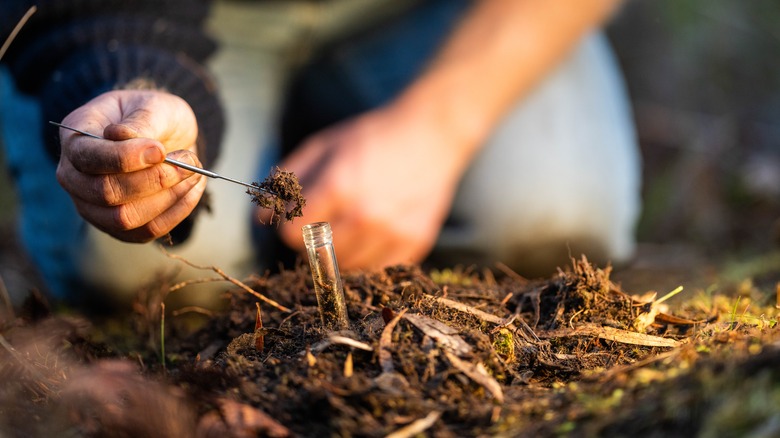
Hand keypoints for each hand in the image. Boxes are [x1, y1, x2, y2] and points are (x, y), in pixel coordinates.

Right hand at [56, 90, 206, 241]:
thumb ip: (141, 122)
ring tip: (194, 172)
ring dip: (168, 197)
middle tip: (188, 161)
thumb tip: (124, 137)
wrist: (164, 135)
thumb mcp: (151, 106)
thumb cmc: (152, 116)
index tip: (161, 150)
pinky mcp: (119, 226)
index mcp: (75, 137)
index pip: (87, 157)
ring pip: (126, 217)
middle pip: (106, 193)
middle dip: (155, 180)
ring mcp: (93, 206)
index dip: (125, 158)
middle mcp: (75, 176)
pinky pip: (147, 230)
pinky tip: (192, 188)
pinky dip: (177, 211)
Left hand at [267, 104, 476, 269]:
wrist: (431, 135)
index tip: (298, 217)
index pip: (290, 234)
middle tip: (324, 222)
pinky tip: (373, 234)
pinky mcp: (414, 243)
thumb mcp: (323, 146)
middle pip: (316, 256)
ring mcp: (392, 233)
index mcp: (338, 187)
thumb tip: (259, 217)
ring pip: (346, 268)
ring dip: (340, 254)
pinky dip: (370, 258)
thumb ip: (287, 180)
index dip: (288, 226)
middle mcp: (365, 216)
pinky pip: (378, 269)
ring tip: (349, 227)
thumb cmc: (371, 137)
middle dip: (311, 242)